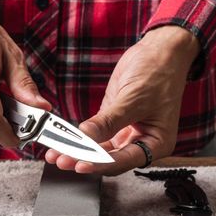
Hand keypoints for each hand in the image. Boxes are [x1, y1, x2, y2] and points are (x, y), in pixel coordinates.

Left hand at [45, 26, 199, 174]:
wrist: (158, 51)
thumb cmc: (158, 73)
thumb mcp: (133, 99)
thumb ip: (108, 121)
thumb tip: (86, 137)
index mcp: (157, 143)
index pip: (125, 161)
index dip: (101, 164)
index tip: (81, 164)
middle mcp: (142, 143)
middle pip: (110, 159)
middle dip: (85, 160)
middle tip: (63, 160)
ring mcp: (126, 133)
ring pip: (99, 150)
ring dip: (78, 152)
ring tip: (57, 155)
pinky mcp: (113, 122)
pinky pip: (95, 136)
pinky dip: (80, 139)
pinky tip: (65, 142)